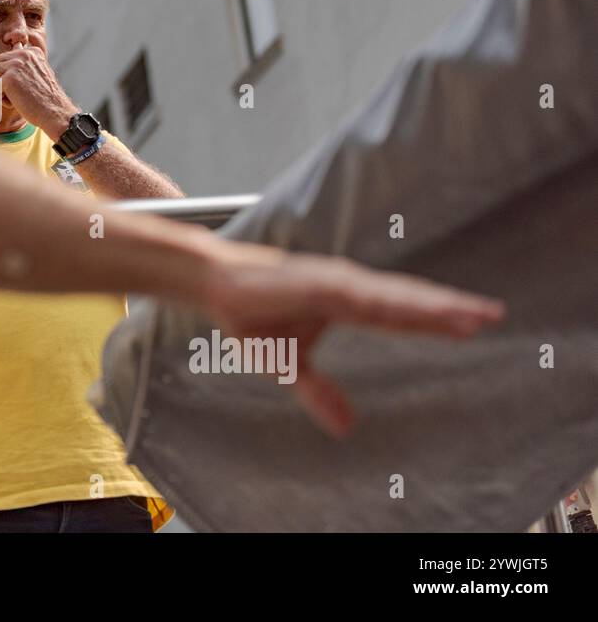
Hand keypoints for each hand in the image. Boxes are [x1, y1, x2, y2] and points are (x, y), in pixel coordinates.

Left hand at [0, 46, 76, 136]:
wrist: (55, 112)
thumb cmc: (46, 97)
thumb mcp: (38, 72)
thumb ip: (25, 61)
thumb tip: (16, 44)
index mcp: (32, 51)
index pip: (6, 57)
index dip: (11, 74)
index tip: (27, 85)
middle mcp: (23, 54)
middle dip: (1, 79)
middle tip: (19, 92)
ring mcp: (15, 65)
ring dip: (1, 89)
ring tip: (18, 97)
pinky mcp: (8, 78)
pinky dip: (2, 99)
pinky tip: (16, 103)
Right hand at [195, 239, 504, 437]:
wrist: (217, 287)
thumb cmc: (253, 316)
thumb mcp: (290, 367)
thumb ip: (320, 392)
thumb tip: (348, 429)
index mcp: (347, 301)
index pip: (400, 312)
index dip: (436, 318)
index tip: (476, 322)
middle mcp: (349, 287)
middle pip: (408, 300)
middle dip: (449, 309)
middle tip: (494, 314)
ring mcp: (337, 282)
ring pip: (395, 297)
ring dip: (433, 305)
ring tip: (471, 314)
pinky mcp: (321, 283)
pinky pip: (365, 296)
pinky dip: (395, 301)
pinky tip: (419, 306)